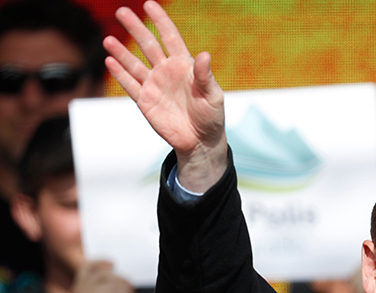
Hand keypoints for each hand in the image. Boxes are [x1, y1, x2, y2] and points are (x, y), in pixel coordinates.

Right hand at [104, 1, 225, 191]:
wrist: (201, 141)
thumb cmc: (211, 117)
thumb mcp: (213, 96)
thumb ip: (205, 76)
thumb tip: (205, 55)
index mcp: (184, 66)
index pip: (171, 38)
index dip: (161, 21)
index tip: (149, 4)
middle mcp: (166, 72)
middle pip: (148, 45)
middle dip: (136, 28)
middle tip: (122, 11)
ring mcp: (154, 85)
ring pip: (134, 64)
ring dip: (121, 52)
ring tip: (108, 40)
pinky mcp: (145, 101)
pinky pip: (130, 84)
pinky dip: (120, 73)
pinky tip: (110, 61)